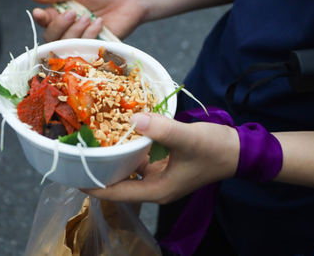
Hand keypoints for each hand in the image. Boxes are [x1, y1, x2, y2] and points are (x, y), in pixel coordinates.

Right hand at [30, 0, 146, 41]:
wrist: (130, 0)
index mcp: (62, 12)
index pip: (44, 20)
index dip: (40, 18)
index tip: (41, 13)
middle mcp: (69, 28)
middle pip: (50, 36)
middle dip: (59, 25)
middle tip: (73, 13)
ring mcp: (81, 40)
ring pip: (64, 44)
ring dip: (76, 29)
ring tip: (89, 16)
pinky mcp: (93, 49)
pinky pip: (82, 48)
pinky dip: (89, 34)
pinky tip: (100, 24)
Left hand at [82, 113, 239, 203]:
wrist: (239, 149)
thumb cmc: (216, 149)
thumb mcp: (188, 138)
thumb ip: (163, 130)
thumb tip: (134, 120)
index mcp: (157, 190)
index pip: (117, 194)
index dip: (94, 186)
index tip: (74, 174)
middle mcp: (155, 186)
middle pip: (119, 183)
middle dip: (99, 169)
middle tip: (79, 152)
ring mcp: (159, 176)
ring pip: (128, 169)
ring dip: (113, 157)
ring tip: (92, 141)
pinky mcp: (164, 164)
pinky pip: (139, 158)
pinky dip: (128, 148)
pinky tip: (119, 132)